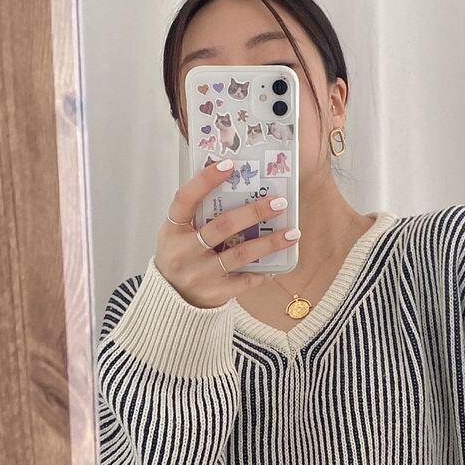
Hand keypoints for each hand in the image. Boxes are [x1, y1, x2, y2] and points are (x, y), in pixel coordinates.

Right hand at [156, 160, 296, 307]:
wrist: (172, 300)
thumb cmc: (182, 256)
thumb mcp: (179, 234)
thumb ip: (200, 215)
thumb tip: (238, 187)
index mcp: (172, 230)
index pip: (185, 198)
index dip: (205, 180)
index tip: (229, 165)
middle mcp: (183, 252)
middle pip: (222, 226)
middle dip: (254, 212)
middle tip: (279, 202)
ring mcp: (199, 274)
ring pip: (240, 254)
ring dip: (269, 243)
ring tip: (292, 233)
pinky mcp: (214, 293)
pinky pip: (245, 280)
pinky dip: (263, 271)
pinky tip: (279, 264)